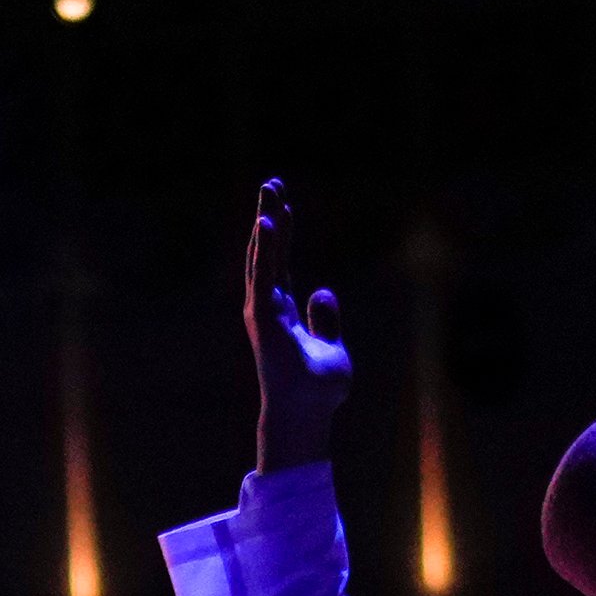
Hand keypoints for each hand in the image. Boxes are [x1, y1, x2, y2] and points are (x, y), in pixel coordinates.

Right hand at [243, 178, 354, 475]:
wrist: (307, 412)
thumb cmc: (317, 389)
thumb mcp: (332, 347)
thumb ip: (325, 320)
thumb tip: (323, 291)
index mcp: (282, 311)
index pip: (280, 262)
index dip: (280, 233)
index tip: (283, 204)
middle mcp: (268, 305)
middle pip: (268, 251)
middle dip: (270, 216)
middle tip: (271, 183)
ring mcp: (263, 309)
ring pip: (264, 256)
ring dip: (266, 222)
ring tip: (270, 191)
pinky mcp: (264, 314)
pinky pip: (265, 272)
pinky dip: (265, 247)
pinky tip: (268, 221)